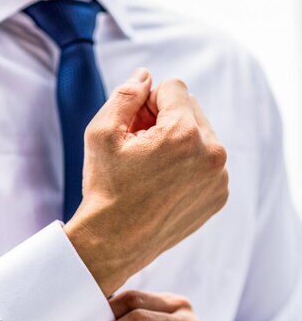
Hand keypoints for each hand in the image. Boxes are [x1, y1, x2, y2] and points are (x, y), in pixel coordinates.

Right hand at [64, 68, 228, 296]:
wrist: (113, 243)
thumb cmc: (105, 189)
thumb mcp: (101, 133)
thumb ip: (126, 94)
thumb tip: (146, 76)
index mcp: (184, 134)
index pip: (173, 87)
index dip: (146, 103)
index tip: (133, 128)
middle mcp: (211, 154)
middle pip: (191, 108)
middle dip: (165, 119)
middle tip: (139, 148)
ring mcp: (219, 178)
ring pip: (201, 136)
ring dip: (178, 141)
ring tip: (150, 168)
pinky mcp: (218, 196)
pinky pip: (207, 164)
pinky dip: (188, 166)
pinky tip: (163, 185)